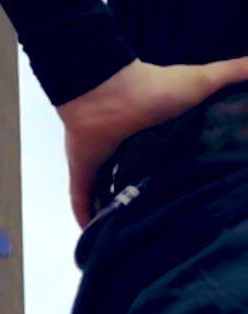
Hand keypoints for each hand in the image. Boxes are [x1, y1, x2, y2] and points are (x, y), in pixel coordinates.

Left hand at [60, 57, 247, 226]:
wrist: (107, 89)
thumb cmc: (153, 87)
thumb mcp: (201, 81)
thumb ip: (232, 72)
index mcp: (156, 138)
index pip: (171, 165)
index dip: (182, 180)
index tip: (201, 200)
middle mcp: (130, 152)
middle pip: (143, 183)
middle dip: (154, 202)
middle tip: (176, 230)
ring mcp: (105, 163)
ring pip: (113, 196)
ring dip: (122, 213)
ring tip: (141, 241)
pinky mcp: (84, 171)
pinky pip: (81, 200)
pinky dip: (85, 217)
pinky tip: (96, 238)